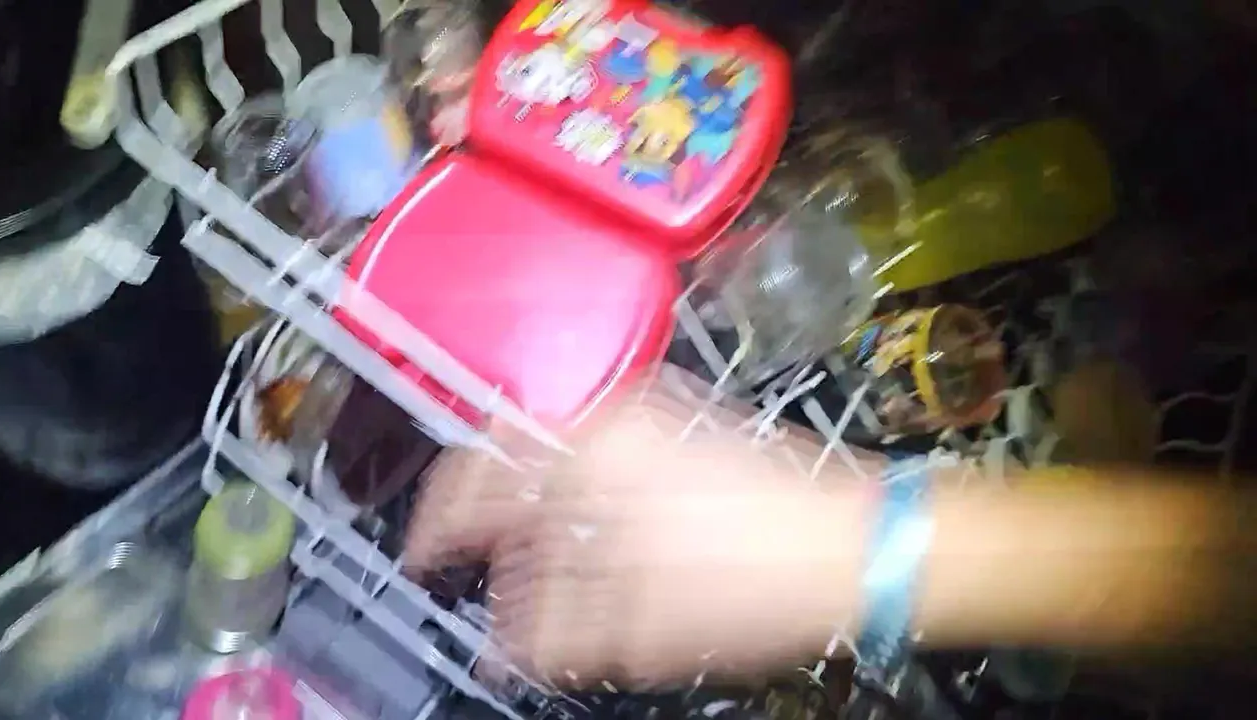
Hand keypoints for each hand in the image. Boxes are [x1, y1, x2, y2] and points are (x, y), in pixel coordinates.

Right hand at [404, 368, 867, 688]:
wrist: (861, 544)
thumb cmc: (761, 577)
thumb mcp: (643, 625)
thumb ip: (553, 632)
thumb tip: (500, 645)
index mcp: (590, 455)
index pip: (475, 477)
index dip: (437, 525)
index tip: (425, 559)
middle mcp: (613, 420)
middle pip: (515, 462)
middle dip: (489, 522)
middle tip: (478, 570)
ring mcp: (652, 418)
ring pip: (560, 462)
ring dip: (537, 516)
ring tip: (538, 576)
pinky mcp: (682, 429)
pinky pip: (604, 461)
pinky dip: (582, 503)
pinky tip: (592, 549)